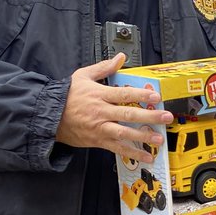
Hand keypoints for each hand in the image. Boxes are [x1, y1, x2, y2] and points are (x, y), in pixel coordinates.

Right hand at [56, 54, 171, 163]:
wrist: (49, 115)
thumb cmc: (67, 95)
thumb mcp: (83, 76)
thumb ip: (104, 67)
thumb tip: (120, 58)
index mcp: (99, 94)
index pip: (124, 94)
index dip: (141, 95)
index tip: (156, 96)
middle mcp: (101, 112)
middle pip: (128, 113)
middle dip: (149, 116)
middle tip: (166, 117)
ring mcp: (100, 128)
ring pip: (124, 133)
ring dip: (143, 136)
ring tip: (158, 139)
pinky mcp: (98, 140)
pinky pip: (117, 148)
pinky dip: (132, 153)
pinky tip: (146, 156)